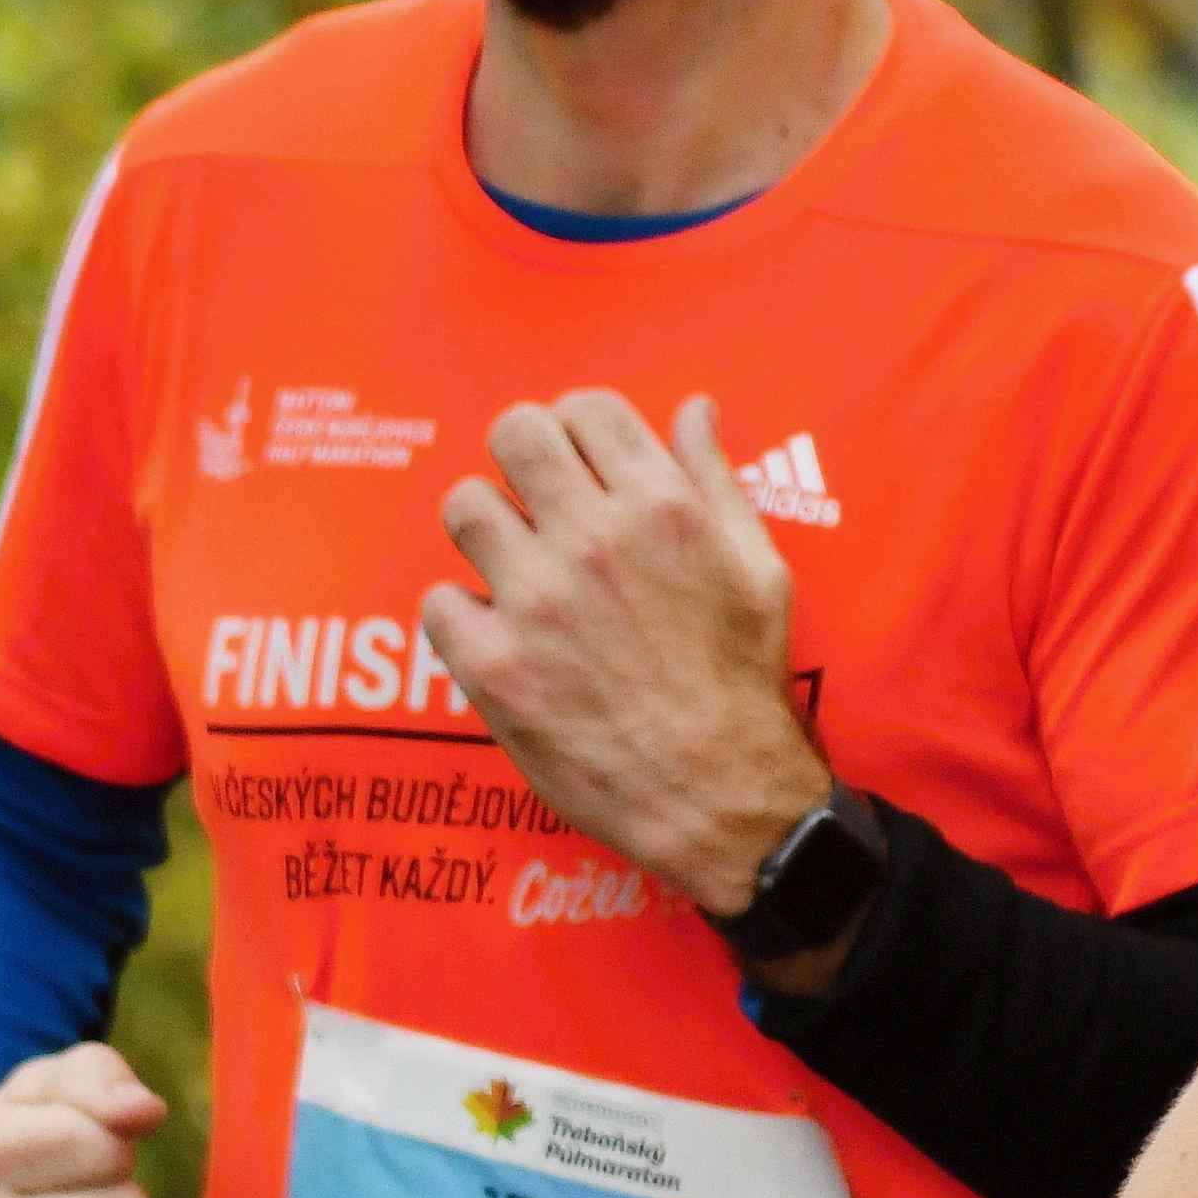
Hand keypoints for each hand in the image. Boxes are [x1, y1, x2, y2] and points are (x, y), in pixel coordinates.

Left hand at [429, 392, 829, 929]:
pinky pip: (440, 600)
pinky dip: (464, 612)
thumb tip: (691, 407)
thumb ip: (715, 479)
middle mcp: (593, 540)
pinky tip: (500, 632)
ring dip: (484, 526)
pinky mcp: (492, 664)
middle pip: (513, 435)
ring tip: (509, 562)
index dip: (577, 423)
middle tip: (534, 496)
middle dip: (521, 453)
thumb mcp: (758, 566)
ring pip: (463, 506)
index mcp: (662, 507)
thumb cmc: (742, 677)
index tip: (580, 455)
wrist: (715, 790)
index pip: (586, 407)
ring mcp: (535, 602)